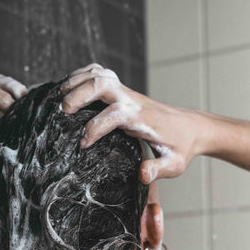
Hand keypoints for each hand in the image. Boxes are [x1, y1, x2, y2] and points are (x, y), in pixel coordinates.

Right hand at [61, 63, 208, 183]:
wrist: (192, 128)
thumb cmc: (181, 147)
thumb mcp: (173, 164)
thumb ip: (157, 170)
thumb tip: (141, 176)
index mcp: (142, 118)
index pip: (114, 114)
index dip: (95, 128)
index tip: (83, 144)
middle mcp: (132, 100)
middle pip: (102, 83)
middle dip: (78, 94)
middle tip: (61, 112)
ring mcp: (127, 93)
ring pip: (99, 73)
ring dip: (76, 81)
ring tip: (57, 97)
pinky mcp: (123, 92)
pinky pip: (100, 74)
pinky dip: (82, 75)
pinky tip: (70, 88)